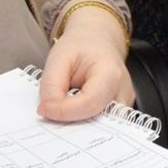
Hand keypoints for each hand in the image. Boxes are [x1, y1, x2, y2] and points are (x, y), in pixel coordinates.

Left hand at [38, 5, 134, 122]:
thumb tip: (48, 111)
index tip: (44, 109)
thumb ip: (51, 85)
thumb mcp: (59, 57)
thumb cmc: (80, 46)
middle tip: (50, 118)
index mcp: (110, 73)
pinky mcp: (118, 112)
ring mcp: (123, 104)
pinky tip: (70, 116)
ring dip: (78, 126)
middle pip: (98, 121)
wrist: (96, 40)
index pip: (89, 103)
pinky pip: (101, 125)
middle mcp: (122, 93)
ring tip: (60, 115)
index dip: (64, 111)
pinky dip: (83, 124)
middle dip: (71, 124)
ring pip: (100, 128)